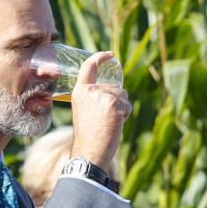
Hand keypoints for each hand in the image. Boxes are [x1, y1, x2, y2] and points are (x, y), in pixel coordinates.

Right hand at [69, 51, 131, 171]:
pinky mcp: (114, 104)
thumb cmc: (88, 137)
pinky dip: (125, 115)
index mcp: (79, 92)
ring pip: (123, 95)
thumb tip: (115, 92)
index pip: (88, 67)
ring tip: (109, 122)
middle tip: (105, 120)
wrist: (89, 152)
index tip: (110, 55)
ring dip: (121, 108)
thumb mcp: (85, 112)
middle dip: (116, 101)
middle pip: (114, 87)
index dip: (100, 58)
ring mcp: (102, 96)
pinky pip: (127, 105)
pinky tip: (115, 125)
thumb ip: (94, 99)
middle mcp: (90, 90)